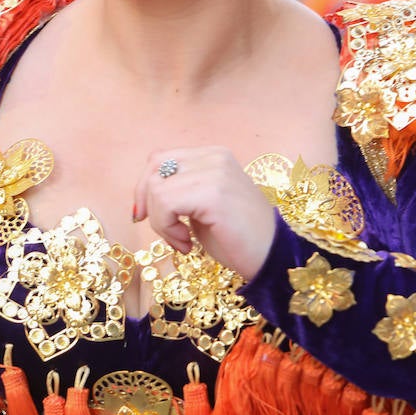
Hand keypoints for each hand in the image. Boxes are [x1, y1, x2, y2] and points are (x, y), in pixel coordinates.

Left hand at [132, 146, 276, 280]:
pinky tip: (187, 244)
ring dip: (161, 223)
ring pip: (157, 189)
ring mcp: (215, 172)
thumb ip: (179, 191)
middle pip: (154, 167)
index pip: (160, 158)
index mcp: (213, 156)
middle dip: (148, 203)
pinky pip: (166, 203)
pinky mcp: (213, 193)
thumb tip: (143, 195)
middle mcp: (215, 157)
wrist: (272, 258)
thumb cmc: (237, 238)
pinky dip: (167, 228)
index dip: (145, 187)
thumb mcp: (201, 206)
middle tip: (166, 233)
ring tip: (183, 242)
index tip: (147, 216)